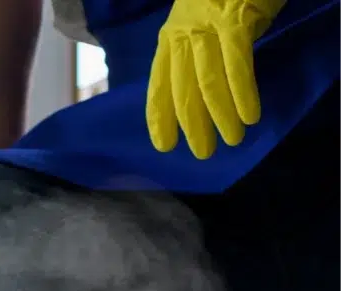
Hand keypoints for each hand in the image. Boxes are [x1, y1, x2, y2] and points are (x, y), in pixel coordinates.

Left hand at [146, 0, 285, 158]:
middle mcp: (182, 35)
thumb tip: (207, 92)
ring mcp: (206, 28)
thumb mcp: (204, 24)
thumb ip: (201, 54)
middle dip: (192, 125)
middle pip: (182, 89)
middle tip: (204, 152)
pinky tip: (249, 116)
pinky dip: (242, 93)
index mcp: (170, 37)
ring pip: (207, 82)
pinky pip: (236, 64)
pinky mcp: (234, 21)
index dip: (160, 116)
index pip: (159, 83)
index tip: (164, 145)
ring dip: (219, 116)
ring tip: (232, 139)